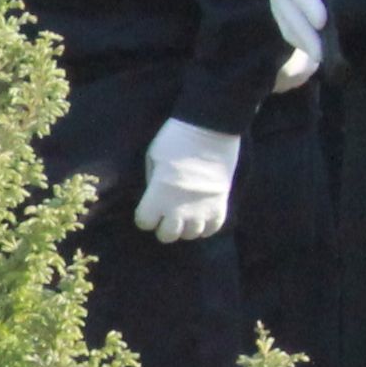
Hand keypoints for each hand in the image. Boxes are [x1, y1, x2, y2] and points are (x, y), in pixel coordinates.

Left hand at [135, 119, 239, 242]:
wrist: (211, 130)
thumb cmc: (175, 140)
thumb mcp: (152, 158)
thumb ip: (150, 182)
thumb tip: (152, 196)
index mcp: (159, 195)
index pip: (145, 223)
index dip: (144, 216)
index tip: (147, 208)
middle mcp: (180, 208)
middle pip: (167, 236)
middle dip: (163, 227)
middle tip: (164, 214)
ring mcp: (202, 209)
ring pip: (190, 235)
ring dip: (184, 227)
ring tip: (183, 214)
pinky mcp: (221, 205)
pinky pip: (212, 229)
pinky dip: (205, 226)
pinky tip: (200, 216)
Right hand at [268, 0, 328, 67]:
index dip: (307, 1)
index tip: (321, 22)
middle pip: (288, 8)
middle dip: (305, 32)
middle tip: (321, 53)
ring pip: (286, 23)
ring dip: (302, 42)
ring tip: (321, 58)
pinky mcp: (279, 13)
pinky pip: (287, 30)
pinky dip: (300, 43)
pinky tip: (316, 54)